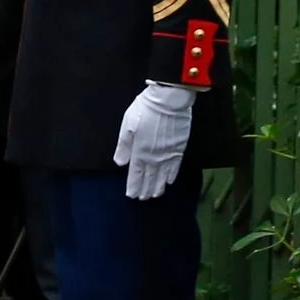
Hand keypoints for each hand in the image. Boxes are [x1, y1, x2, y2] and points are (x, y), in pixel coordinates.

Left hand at [113, 82, 197, 200]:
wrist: (169, 101)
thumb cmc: (145, 110)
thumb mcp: (127, 126)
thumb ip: (124, 146)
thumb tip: (120, 163)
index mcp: (139, 152)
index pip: (135, 174)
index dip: (133, 186)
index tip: (131, 195)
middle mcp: (154, 157)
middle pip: (149, 177)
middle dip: (145, 189)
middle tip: (143, 198)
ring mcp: (168, 154)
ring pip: (162, 175)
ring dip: (158, 186)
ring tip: (155, 195)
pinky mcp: (179, 148)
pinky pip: (176, 166)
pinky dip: (172, 175)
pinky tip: (170, 181)